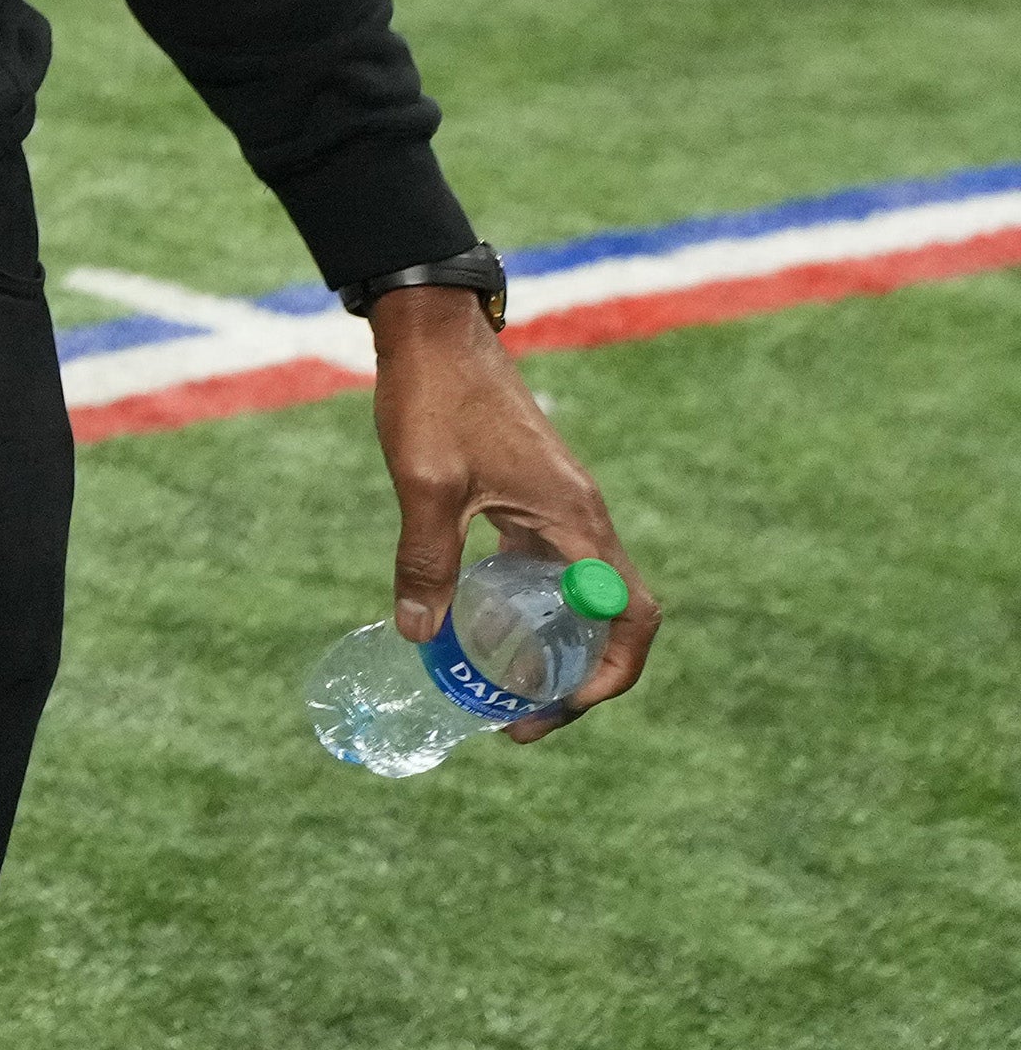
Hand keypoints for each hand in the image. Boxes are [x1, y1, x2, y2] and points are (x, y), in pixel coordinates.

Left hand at [368, 286, 655, 739]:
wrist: (434, 330)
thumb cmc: (437, 397)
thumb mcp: (426, 482)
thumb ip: (426, 559)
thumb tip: (420, 636)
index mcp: (576, 521)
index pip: (630, 615)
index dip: (610, 672)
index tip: (556, 708)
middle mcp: (582, 519)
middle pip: (605, 618)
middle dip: (573, 677)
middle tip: (516, 720)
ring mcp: (558, 507)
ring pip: (574, 595)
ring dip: (550, 645)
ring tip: (499, 687)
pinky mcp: (531, 495)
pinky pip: (545, 568)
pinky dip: (525, 605)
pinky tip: (477, 623)